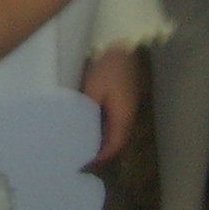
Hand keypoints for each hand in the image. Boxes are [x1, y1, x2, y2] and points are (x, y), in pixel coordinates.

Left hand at [81, 45, 138, 163]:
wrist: (122, 48)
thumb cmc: (107, 69)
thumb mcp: (93, 90)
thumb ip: (87, 110)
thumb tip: (79, 127)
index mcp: (123, 116)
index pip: (115, 143)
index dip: (103, 154)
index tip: (89, 161)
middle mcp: (129, 114)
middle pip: (117, 138)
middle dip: (103, 148)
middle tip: (85, 153)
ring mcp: (129, 105)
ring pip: (117, 128)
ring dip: (105, 137)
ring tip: (87, 141)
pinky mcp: (125, 98)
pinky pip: (116, 118)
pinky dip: (106, 125)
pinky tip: (92, 123)